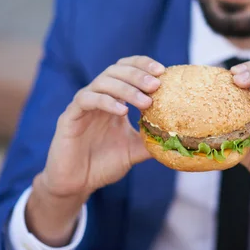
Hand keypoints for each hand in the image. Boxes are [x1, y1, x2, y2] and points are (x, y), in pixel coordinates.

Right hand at [27, 55, 163, 245]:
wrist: (76, 184)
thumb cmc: (104, 164)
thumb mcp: (134, 150)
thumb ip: (152, 140)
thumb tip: (180, 136)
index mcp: (113, 99)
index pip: (127, 69)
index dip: (143, 65)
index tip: (163, 71)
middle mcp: (98, 96)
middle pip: (116, 70)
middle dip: (138, 74)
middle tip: (156, 85)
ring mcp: (83, 105)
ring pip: (103, 82)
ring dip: (126, 88)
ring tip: (145, 102)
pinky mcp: (70, 117)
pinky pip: (87, 100)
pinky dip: (106, 101)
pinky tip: (123, 111)